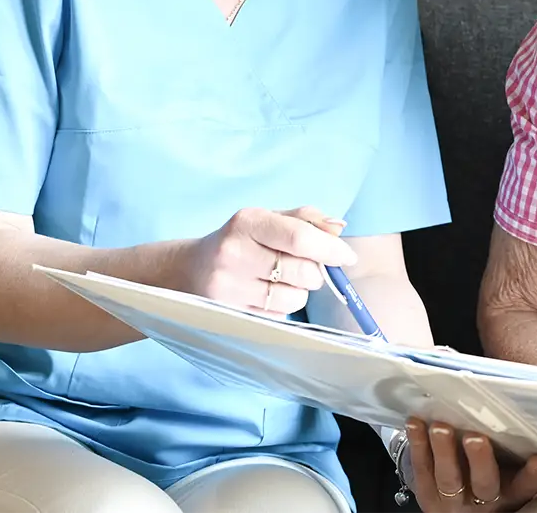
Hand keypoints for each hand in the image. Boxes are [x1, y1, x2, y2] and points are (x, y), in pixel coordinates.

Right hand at [185, 206, 354, 315]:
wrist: (189, 270)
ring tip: (277, 281)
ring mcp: (229, 289)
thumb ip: (306, 219)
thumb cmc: (240, 240)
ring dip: (298, 292)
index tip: (347, 256)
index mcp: (247, 222)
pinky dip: (281, 308)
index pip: (299, 238)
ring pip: (295, 299)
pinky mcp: (230, 316)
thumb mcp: (267, 219)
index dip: (331, 249)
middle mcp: (234, 254)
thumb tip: (339, 228)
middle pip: (304, 272)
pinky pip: (279, 317)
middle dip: (316, 272)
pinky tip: (262, 295)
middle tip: (304, 266)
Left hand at [404, 418, 536, 511]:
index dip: (533, 475)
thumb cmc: (487, 479)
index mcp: (510, 495)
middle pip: (485, 483)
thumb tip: (523, 412)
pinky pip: (422, 470)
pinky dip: (418, 445)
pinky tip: (416, 423)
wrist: (458, 509)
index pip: (525, 486)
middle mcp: (484, 500)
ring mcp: (454, 500)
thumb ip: (515, 452)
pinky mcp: (428, 495)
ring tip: (440, 428)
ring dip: (444, 452)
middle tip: (475, 437)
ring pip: (449, 478)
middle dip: (480, 460)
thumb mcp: (508, 473)